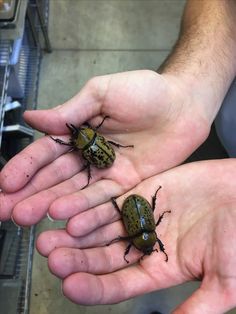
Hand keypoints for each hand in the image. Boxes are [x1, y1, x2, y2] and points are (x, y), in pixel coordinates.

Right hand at [0, 70, 208, 223]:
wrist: (183, 104)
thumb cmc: (144, 91)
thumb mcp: (101, 93)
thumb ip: (69, 111)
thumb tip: (30, 118)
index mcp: (78, 132)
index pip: (45, 153)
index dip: (24, 168)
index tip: (4, 185)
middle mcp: (89, 155)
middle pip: (54, 178)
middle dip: (29, 193)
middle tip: (5, 211)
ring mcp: (107, 172)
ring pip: (74, 192)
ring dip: (50, 205)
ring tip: (26, 217)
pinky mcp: (127, 184)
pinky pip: (103, 199)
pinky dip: (84, 209)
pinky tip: (65, 220)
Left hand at [37, 159, 235, 312]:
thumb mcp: (224, 281)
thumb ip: (196, 307)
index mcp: (160, 268)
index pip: (120, 283)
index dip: (96, 286)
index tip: (71, 286)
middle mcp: (145, 243)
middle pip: (104, 255)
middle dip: (77, 258)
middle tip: (52, 257)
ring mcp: (142, 216)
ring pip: (103, 227)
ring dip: (77, 232)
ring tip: (52, 236)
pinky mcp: (142, 191)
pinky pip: (113, 200)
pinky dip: (93, 207)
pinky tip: (72, 212)